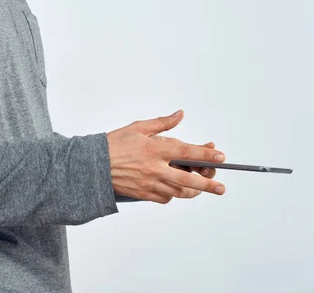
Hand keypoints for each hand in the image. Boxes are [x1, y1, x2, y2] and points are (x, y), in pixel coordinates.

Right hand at [106, 110, 225, 203]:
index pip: (187, 152)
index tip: (220, 156)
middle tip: (220, 187)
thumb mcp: (138, 128)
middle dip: (208, 184)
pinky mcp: (143, 194)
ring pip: (179, 191)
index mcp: (155, 149)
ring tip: (201, 189)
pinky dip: (173, 194)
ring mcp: (150, 183)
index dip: (206, 154)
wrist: (93, 165)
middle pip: (189, 179)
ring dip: (192, 191)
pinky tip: (175, 189)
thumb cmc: (114, 144)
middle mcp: (155, 168)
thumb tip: (180, 114)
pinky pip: (165, 198)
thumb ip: (162, 123)